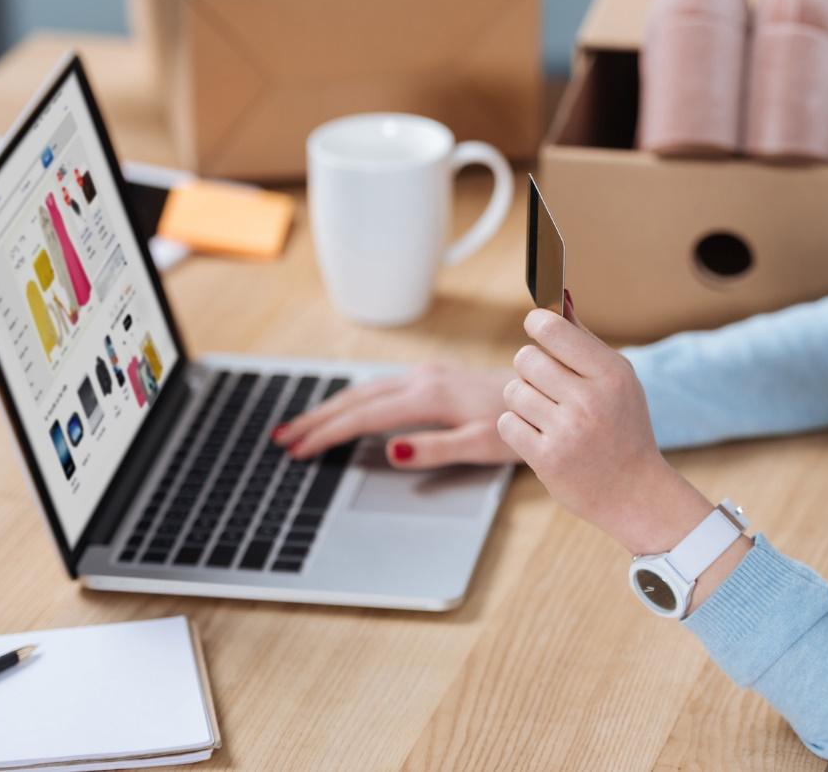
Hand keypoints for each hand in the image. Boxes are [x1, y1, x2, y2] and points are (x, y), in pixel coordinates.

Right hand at [272, 363, 519, 468]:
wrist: (545, 390)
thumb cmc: (519, 421)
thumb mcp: (481, 443)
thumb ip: (436, 448)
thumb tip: (393, 451)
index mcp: (428, 396)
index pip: (364, 416)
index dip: (328, 434)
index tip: (298, 450)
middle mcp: (422, 380)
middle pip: (356, 399)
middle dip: (317, 419)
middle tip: (282, 439)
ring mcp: (426, 377)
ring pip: (365, 390)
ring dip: (330, 408)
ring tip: (299, 427)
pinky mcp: (432, 379)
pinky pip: (380, 388)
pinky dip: (353, 401)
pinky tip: (343, 411)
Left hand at [497, 290, 713, 555]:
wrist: (634, 491)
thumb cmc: (623, 428)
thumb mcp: (618, 380)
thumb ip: (584, 339)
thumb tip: (559, 296)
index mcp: (611, 374)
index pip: (552, 330)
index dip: (536, 325)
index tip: (536, 329)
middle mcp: (590, 400)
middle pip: (526, 358)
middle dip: (529, 368)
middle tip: (545, 383)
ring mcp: (567, 431)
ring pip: (513, 391)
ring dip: (522, 399)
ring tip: (546, 412)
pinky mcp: (546, 458)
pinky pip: (507, 423)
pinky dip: (517, 426)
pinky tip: (539, 433)